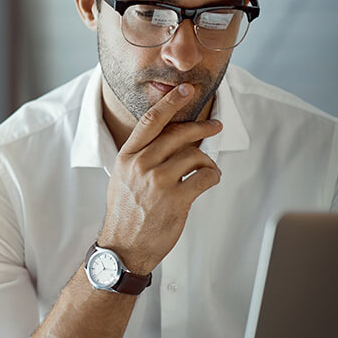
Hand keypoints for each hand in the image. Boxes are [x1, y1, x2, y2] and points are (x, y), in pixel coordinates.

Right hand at [98, 83, 222, 274]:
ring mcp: (159, 182)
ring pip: (195, 155)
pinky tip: (209, 180)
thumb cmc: (125, 213)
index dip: (171, 102)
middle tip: (215, 126)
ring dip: (207, 161)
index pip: (151, 121)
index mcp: (127, 157)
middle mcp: (141, 165)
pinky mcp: (176, 199)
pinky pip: (205, 176)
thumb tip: (169, 138)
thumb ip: (141, 156)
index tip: (185, 90)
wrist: (123, 247)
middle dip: (202, 127)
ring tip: (207, 169)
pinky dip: (212, 176)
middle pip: (179, 134)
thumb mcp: (122, 178)